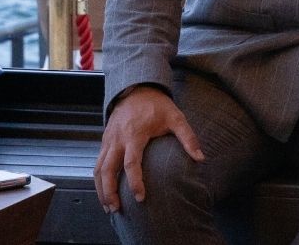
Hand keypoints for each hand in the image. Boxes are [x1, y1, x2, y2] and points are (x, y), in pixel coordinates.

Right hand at [93, 85, 203, 212]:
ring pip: (98, 169)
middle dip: (109, 192)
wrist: (136, 90)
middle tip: (116, 209)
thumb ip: (188, 138)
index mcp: (135, 134)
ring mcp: (109, 140)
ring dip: (101, 189)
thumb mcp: (176, 117)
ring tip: (108, 206)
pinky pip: (97, 163)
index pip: (131, 163)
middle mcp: (118, 139)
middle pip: (107, 170)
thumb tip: (201, 158)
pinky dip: (98, 180)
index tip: (141, 197)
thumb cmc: (158, 106)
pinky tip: (103, 192)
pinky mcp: (104, 141)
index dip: (135, 182)